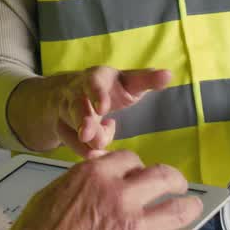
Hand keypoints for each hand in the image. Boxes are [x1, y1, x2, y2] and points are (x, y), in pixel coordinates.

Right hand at [0, 151, 200, 229]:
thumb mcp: (50, 197)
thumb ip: (79, 186)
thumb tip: (92, 185)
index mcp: (94, 176)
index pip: (130, 159)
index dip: (138, 167)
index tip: (140, 175)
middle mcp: (120, 196)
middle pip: (163, 176)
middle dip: (173, 180)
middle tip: (176, 185)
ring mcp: (136, 228)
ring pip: (180, 209)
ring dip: (189, 207)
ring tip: (191, 208)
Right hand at [52, 67, 171, 156]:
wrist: (68, 94)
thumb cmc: (108, 89)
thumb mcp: (127, 81)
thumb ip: (146, 79)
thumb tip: (168, 74)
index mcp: (95, 78)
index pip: (94, 83)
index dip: (97, 94)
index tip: (103, 107)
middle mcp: (76, 93)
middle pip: (76, 106)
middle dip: (82, 120)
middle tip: (88, 135)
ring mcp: (65, 111)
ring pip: (70, 126)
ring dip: (83, 139)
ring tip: (97, 148)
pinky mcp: (60, 128)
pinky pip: (70, 143)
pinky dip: (84, 151)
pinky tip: (97, 155)